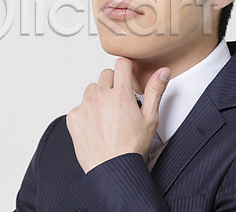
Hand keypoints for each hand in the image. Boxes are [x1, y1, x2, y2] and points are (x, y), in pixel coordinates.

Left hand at [66, 58, 170, 172]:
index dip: (127, 67)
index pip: (121, 64)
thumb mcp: (150, 118)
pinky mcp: (74, 118)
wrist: (113, 170)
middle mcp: (100, 97)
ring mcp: (84, 107)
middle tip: (120, 101)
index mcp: (120, 95)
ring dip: (99, 96)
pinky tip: (97, 124)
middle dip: (114, 83)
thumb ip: (155, 90)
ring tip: (108, 114)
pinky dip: (87, 112)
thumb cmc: (131, 148)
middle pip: (106, 75)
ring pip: (92, 89)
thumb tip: (162, 72)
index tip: (129, 74)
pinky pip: (80, 106)